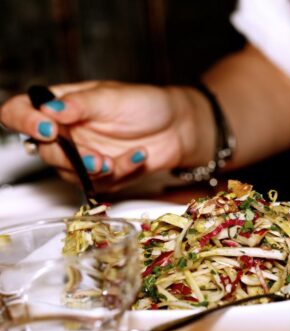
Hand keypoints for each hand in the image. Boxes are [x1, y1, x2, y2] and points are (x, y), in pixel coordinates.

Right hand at [0, 81, 214, 191]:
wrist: (177, 128)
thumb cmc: (146, 104)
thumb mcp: (112, 97)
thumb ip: (80, 104)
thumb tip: (48, 108)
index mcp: (63, 106)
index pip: (22, 111)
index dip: (24, 121)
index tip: (46, 129)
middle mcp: (68, 132)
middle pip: (44, 151)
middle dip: (68, 157)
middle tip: (94, 156)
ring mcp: (83, 155)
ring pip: (69, 173)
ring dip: (92, 169)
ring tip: (114, 160)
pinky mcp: (102, 174)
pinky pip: (100, 182)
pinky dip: (120, 171)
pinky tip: (139, 155)